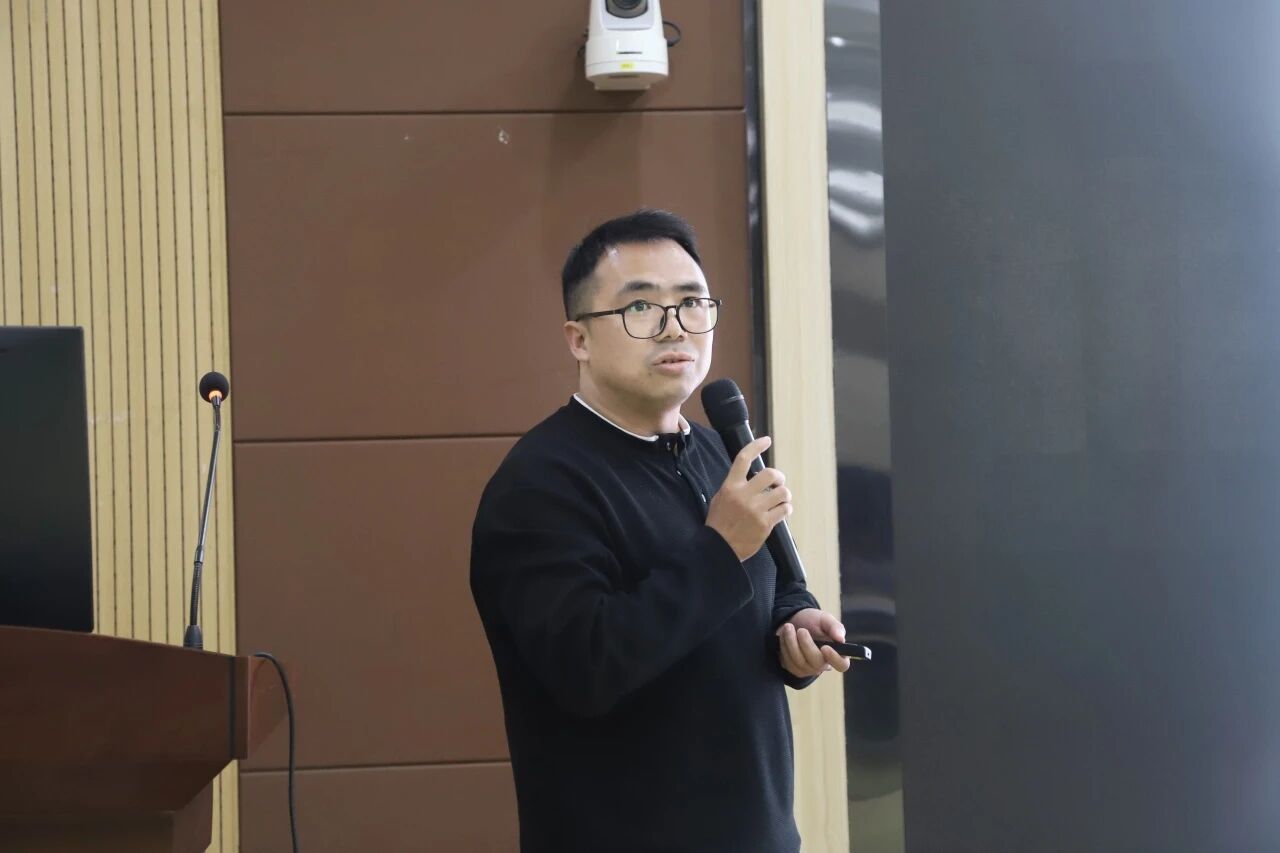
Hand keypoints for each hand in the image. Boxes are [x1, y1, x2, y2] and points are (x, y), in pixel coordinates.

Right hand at [706, 436, 792, 560]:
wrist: (719, 548)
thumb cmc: (719, 523)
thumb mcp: (720, 499)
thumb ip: (735, 486)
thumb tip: (753, 477)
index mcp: (730, 486)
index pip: (743, 459)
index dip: (756, 446)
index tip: (766, 441)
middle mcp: (743, 495)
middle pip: (770, 474)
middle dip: (779, 477)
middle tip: (778, 483)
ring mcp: (755, 510)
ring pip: (782, 493)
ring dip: (784, 495)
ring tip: (780, 500)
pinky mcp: (765, 523)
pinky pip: (784, 509)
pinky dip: (786, 508)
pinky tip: (782, 511)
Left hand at [777, 608, 851, 677]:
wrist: (794, 620)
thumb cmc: (813, 621)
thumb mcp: (825, 619)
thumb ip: (834, 627)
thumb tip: (841, 639)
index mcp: (836, 653)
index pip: (842, 665)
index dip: (834, 659)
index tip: (825, 647)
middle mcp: (823, 664)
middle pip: (817, 664)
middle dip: (807, 645)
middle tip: (801, 630)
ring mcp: (808, 669)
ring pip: (799, 663)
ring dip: (792, 643)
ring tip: (788, 627)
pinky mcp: (793, 668)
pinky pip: (787, 662)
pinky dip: (784, 646)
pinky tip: (785, 635)